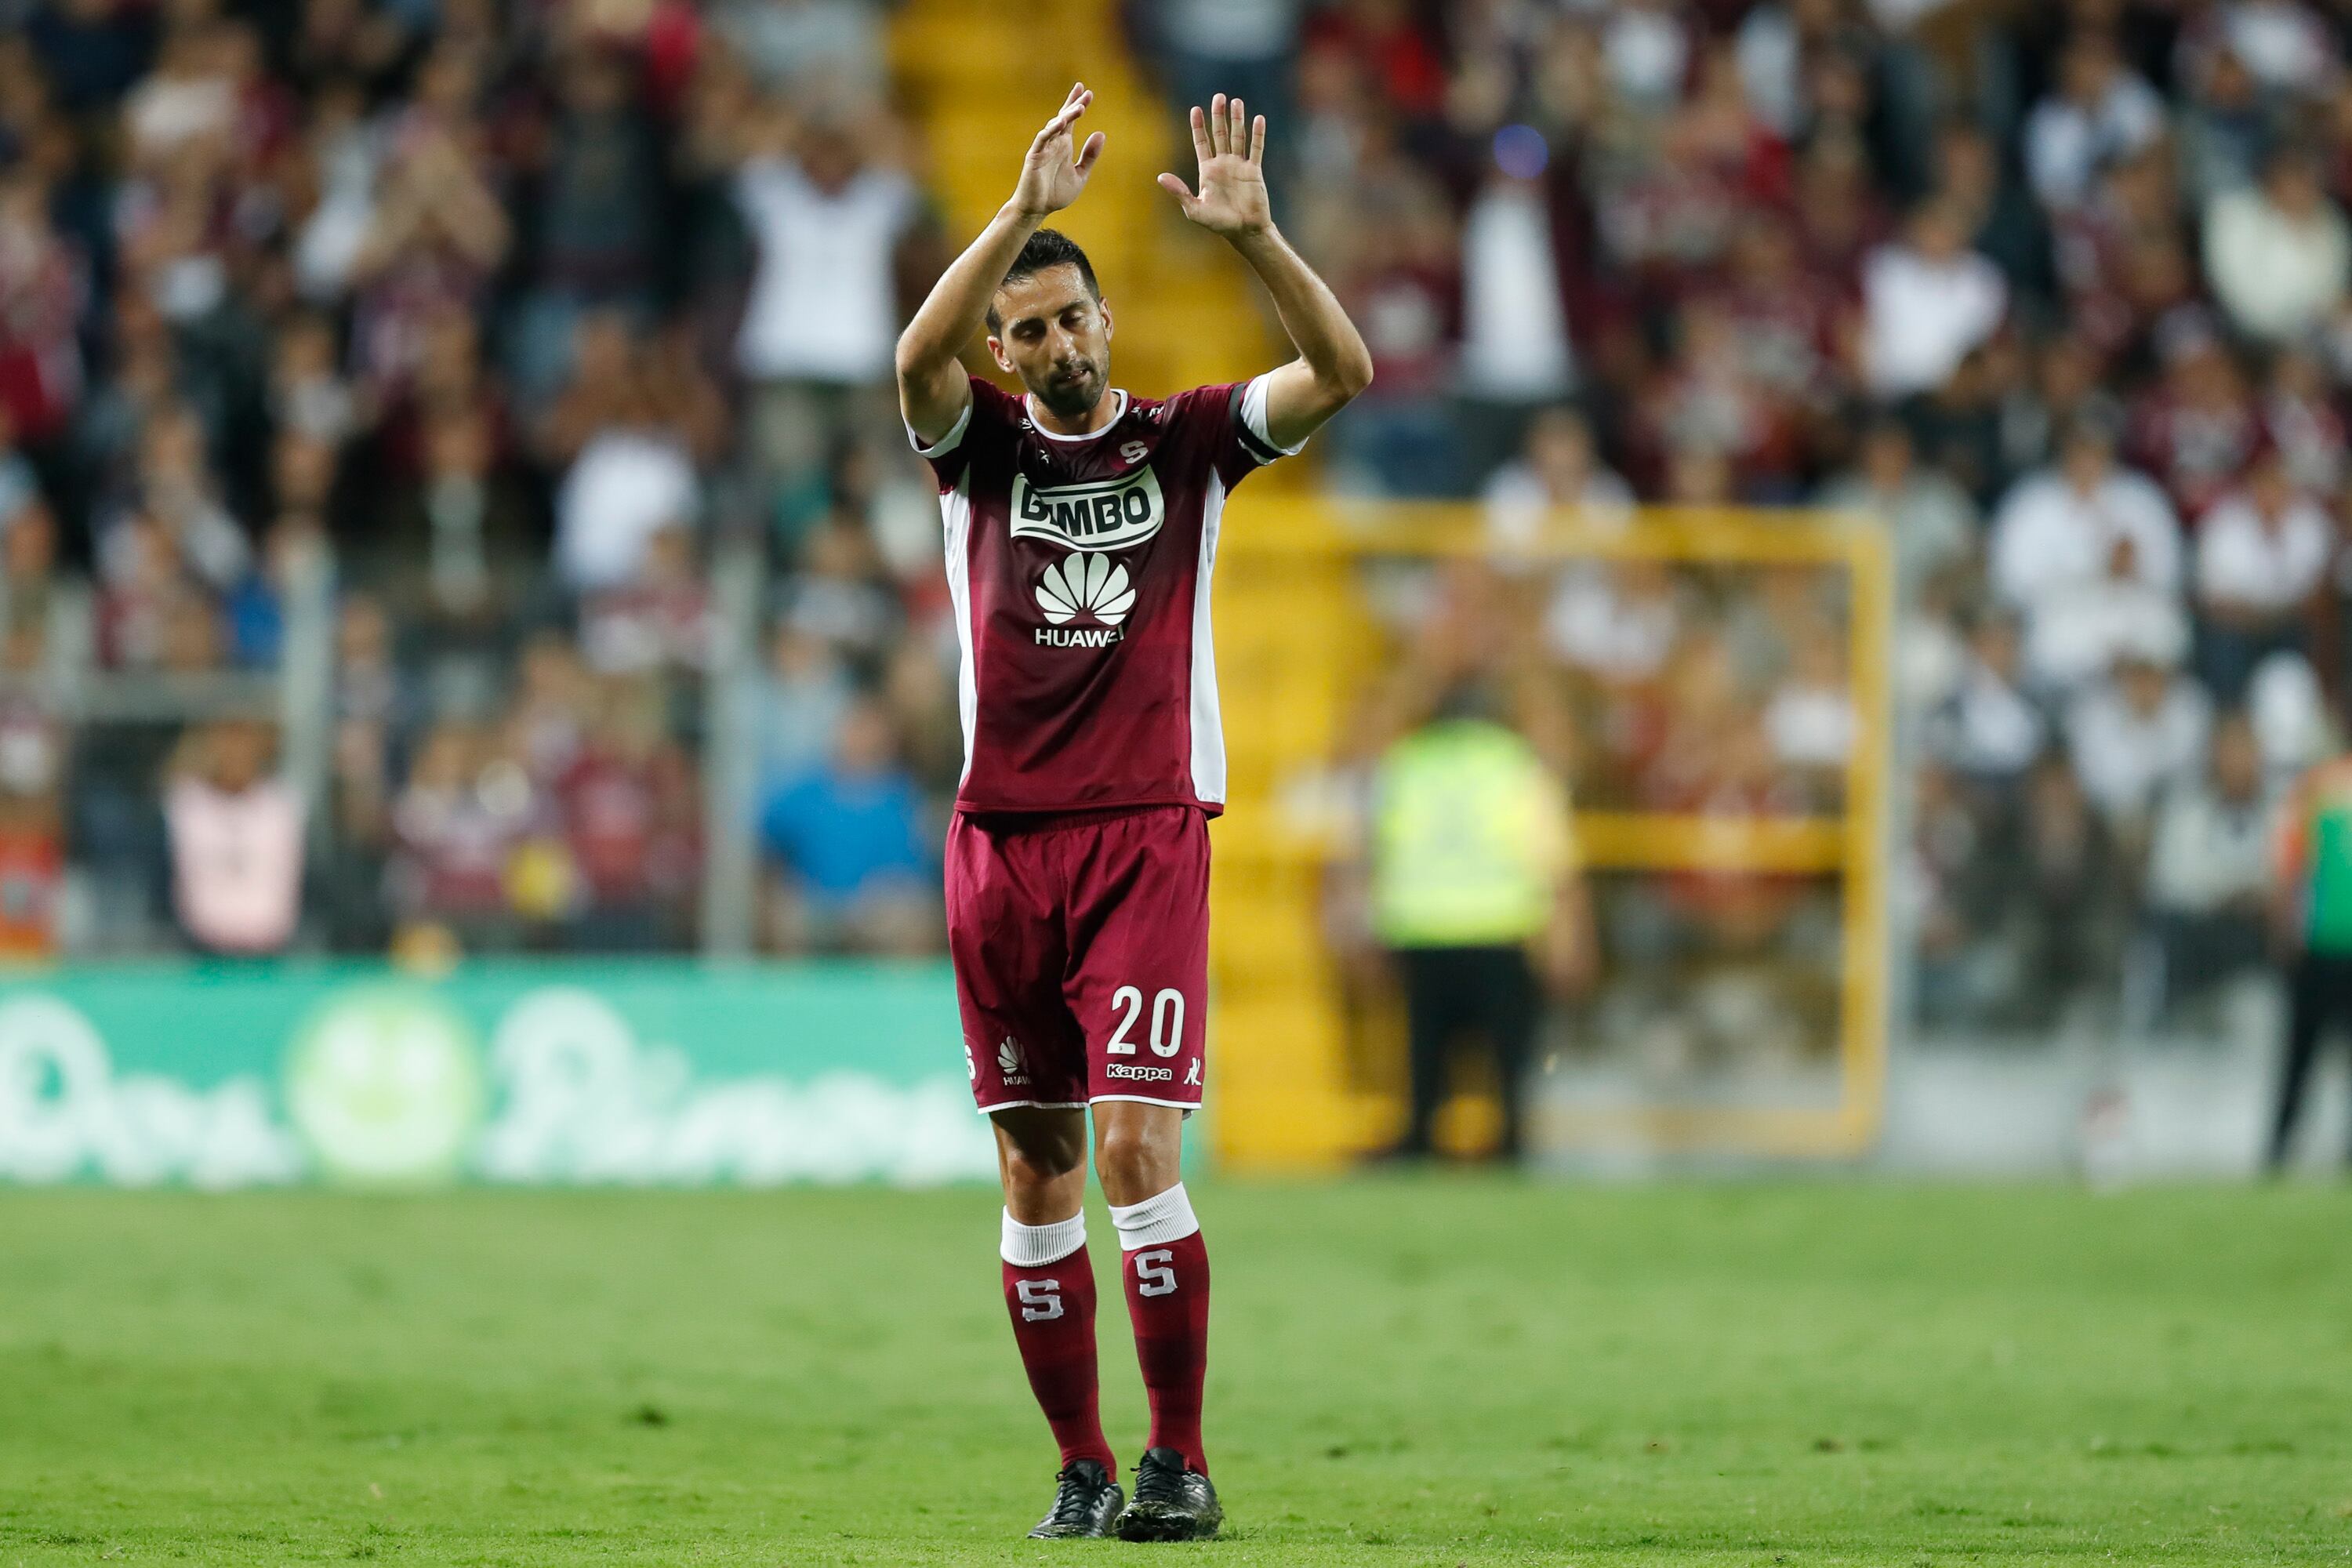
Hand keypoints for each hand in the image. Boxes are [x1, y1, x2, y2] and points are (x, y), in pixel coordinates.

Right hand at [1010, 83, 1104, 221]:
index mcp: (1064, 145)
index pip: (1070, 120)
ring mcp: (1044, 147)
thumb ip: (1090, 156)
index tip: (1087, 92)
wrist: (1038, 209)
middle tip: (1085, 91)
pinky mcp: (1035, 155)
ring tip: (1080, 107)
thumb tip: (1101, 134)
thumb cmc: (1056, 193)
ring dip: (1066, 115)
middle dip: (1073, 103)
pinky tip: (1060, 122)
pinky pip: (1043, 139)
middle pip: (1063, 117)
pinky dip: (1051, 129)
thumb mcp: (1080, 174)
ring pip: (1055, 125)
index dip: (1077, 104)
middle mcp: (1054, 143)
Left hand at [1159, 93, 1271, 238]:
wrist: (1244, 231)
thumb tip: (1160, 177)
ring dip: (1237, 119)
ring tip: (1236, 102)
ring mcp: (1239, 166)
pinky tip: (1259, 119)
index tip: (1195, 110)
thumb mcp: (1194, 209)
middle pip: (1220, 134)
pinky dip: (1258, 134)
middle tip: (1219, 97)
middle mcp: (1223, 164)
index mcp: (1207, 171)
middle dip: (1218, 116)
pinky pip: (1256, 149)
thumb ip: (1179, 192)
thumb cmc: (1219, 223)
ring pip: (1238, 137)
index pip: (1201, 143)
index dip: (1198, 126)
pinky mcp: (1254, 171)